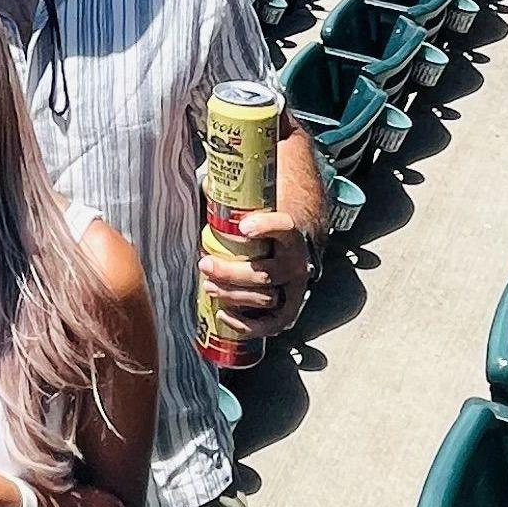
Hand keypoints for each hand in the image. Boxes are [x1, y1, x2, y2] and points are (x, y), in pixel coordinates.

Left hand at [199, 205, 316, 331]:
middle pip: (265, 272)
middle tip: (205, 263)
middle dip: (230, 272)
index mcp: (293, 232)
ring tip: (209, 286)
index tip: (242, 227)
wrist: (302, 239)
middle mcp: (298, 262)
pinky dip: (247, 325)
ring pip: (264, 297)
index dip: (266, 226)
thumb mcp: (263, 205)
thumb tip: (205, 181)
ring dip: (232, 295)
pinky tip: (223, 315)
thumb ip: (238, 196)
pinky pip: (272, 324)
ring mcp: (295, 287)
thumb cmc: (272, 222)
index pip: (286, 226)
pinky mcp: (290, 307)